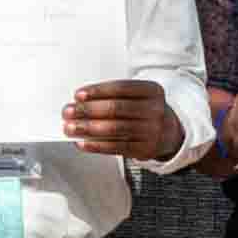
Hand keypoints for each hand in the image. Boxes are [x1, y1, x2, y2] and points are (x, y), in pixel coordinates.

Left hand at [62, 81, 183, 165]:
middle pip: (116, 108)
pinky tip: (81, 143)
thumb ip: (115, 96)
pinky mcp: (145, 149)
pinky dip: (96, 145)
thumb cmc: (144, 110)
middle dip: (88, 110)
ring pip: (114, 129)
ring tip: (69, 127)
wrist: (170, 133)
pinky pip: (116, 147)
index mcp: (152, 91)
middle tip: (68, 111)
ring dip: (87, 128)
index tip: (78, 95)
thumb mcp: (138, 96)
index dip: (98, 91)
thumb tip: (80, 101)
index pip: (121, 88)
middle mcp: (155, 110)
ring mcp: (152, 131)